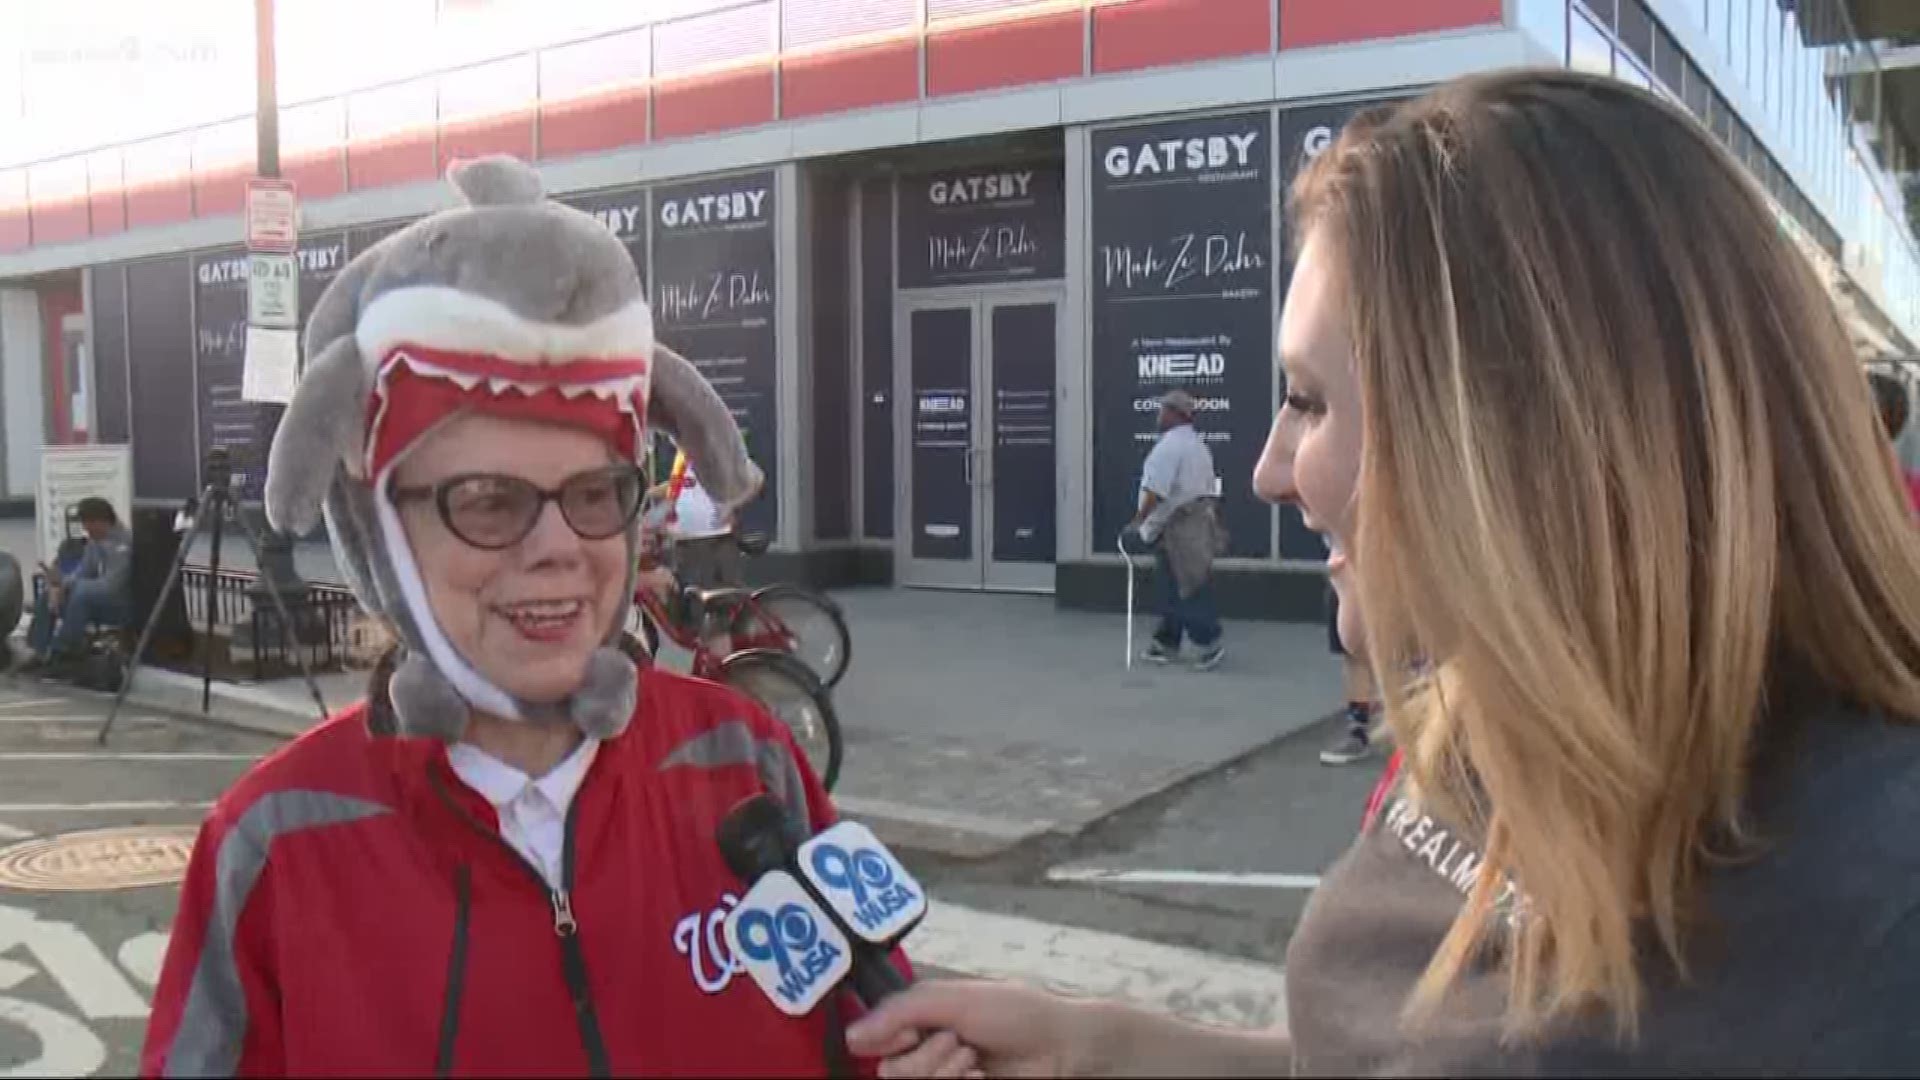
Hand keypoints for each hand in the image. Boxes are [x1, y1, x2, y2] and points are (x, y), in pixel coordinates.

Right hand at [846, 980, 1093, 1078]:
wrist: (1061, 1045)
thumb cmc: (1014, 1012)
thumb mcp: (953, 1000)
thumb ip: (900, 1012)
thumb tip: (851, 1036)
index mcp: (919, 1022)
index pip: (872, 1041)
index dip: (886, 1039)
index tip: (911, 1032)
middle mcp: (925, 1053)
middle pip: (889, 1073)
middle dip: (925, 1058)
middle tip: (959, 1043)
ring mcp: (943, 1078)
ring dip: (944, 1073)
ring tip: (975, 1062)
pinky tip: (982, 1079)